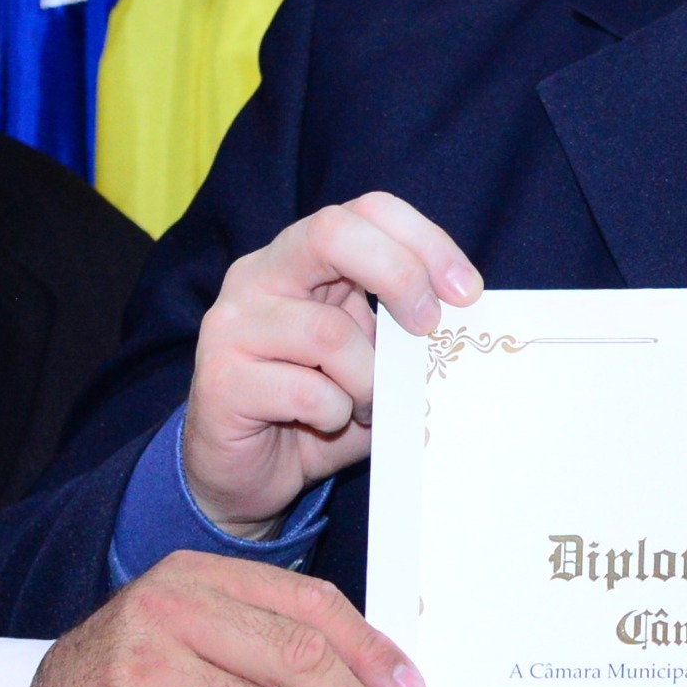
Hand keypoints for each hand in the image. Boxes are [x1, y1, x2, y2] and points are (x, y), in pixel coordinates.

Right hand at [184, 193, 481, 531]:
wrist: (246, 474)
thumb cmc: (317, 409)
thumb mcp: (372, 358)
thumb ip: (403, 330)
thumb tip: (463, 315)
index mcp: (301, 257)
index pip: (367, 211)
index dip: (425, 241)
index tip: (467, 291)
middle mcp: (259, 274)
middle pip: (332, 233)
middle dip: (399, 274)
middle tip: (429, 326)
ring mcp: (232, 323)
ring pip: (328, 332)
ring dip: (368, 380)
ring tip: (364, 406)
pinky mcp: (220, 378)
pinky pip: (308, 392)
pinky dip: (336, 414)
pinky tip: (323, 425)